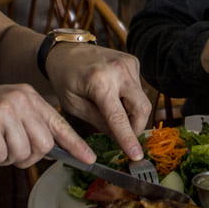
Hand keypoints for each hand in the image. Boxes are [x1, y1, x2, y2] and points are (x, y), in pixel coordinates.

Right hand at [0, 83, 97, 165]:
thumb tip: (53, 150)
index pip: (58, 123)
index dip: (75, 144)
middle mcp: (19, 99)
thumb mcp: (7, 115)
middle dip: (26, 156)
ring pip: (22, 154)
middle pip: (43, 145)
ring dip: (3, 157)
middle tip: (4, 149)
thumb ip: (30, 127)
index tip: (89, 158)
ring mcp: (4, 110)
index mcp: (27, 96)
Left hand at [45, 44, 152, 159]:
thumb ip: (97, 121)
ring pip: (142, 100)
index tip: (136, 155)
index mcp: (99, 81)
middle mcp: (119, 70)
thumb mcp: (73, 105)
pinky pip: (139, 89)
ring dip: (132, 113)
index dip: (128, 139)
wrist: (66, 51)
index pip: (119, 117)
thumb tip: (118, 136)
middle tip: (125, 139)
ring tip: (113, 113)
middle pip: (142, 108)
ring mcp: (129, 63)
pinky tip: (115, 96)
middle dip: (136, 128)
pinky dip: (130, 99)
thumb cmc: (65, 79)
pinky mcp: (133, 61)